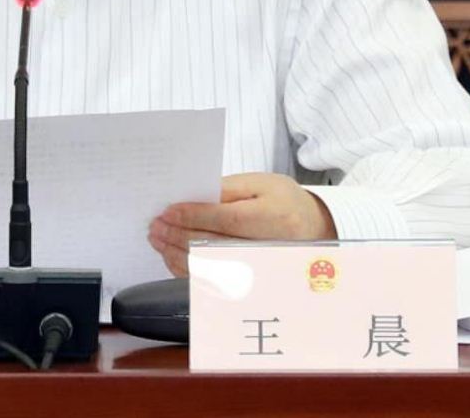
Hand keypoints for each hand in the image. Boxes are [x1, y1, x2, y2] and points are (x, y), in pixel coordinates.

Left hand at [148, 172, 336, 276]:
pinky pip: (213, 281)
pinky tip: (171, 256)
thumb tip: (192, 197)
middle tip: (155, 225)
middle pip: (216, 246)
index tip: (169, 211)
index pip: (228, 220)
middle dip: (180, 235)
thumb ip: (227, 189)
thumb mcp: (261, 184)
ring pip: (211, 268)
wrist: (314, 230)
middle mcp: (269, 249)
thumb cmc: (284, 202)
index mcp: (275, 218)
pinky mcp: (250, 283)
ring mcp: (260, 271)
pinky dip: (188, 269)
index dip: (195, 216)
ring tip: (157, 238)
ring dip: (178, 254)